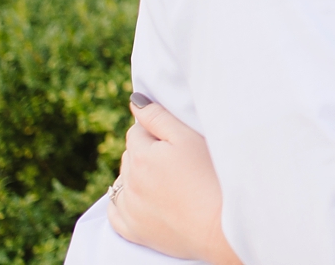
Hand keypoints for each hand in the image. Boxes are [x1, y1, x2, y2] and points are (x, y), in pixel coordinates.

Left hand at [108, 95, 241, 264]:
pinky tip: (145, 200)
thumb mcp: (189, 138)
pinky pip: (115, 212)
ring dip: (136, 177)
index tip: (178, 142)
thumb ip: (158, 117)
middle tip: (177, 162)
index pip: (137, 130)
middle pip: (130, 155)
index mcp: (141, 156)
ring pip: (122, 181)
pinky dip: (125, 203)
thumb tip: (135, 102)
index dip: (157, 132)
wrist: (220, 227)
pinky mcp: (132, 231)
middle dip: (146, 152)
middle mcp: (128, 182)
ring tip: (168, 182)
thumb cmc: (210, 177)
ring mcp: (128, 209)